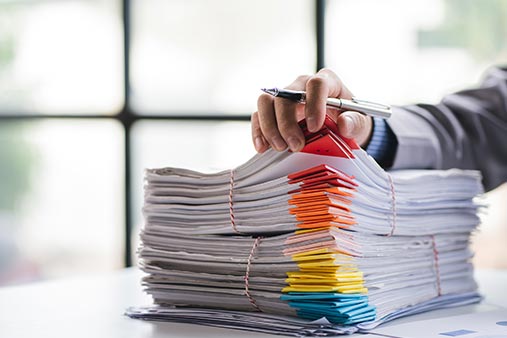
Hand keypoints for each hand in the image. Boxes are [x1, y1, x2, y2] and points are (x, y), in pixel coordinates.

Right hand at [251, 68, 372, 152]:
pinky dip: (258, 132)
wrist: (339, 128)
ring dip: (270, 127)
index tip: (315, 127)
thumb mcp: (359, 123)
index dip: (314, 105)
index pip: (316, 84)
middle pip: (285, 95)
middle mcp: (302, 85)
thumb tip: (344, 124)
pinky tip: (262, 148)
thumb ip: (355, 122)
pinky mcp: (272, 111)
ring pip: (266, 102)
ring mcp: (285, 97)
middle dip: (287, 123)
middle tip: (295, 146)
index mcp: (327, 82)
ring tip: (280, 147)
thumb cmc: (348, 120)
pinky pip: (258, 116)